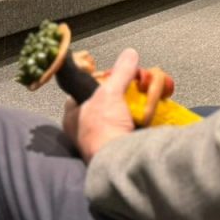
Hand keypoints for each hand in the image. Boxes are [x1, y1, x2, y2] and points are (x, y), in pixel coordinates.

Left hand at [63, 47, 138, 162]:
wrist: (120, 164)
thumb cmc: (103, 130)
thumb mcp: (111, 93)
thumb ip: (121, 72)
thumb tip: (129, 54)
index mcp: (72, 117)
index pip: (80, 92)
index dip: (94, 82)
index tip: (109, 76)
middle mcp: (83, 131)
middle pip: (101, 105)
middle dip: (118, 97)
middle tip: (132, 89)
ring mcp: (101, 142)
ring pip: (116, 118)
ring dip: (131, 111)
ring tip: (142, 103)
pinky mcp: (117, 150)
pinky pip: (128, 131)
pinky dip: (139, 124)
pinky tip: (147, 118)